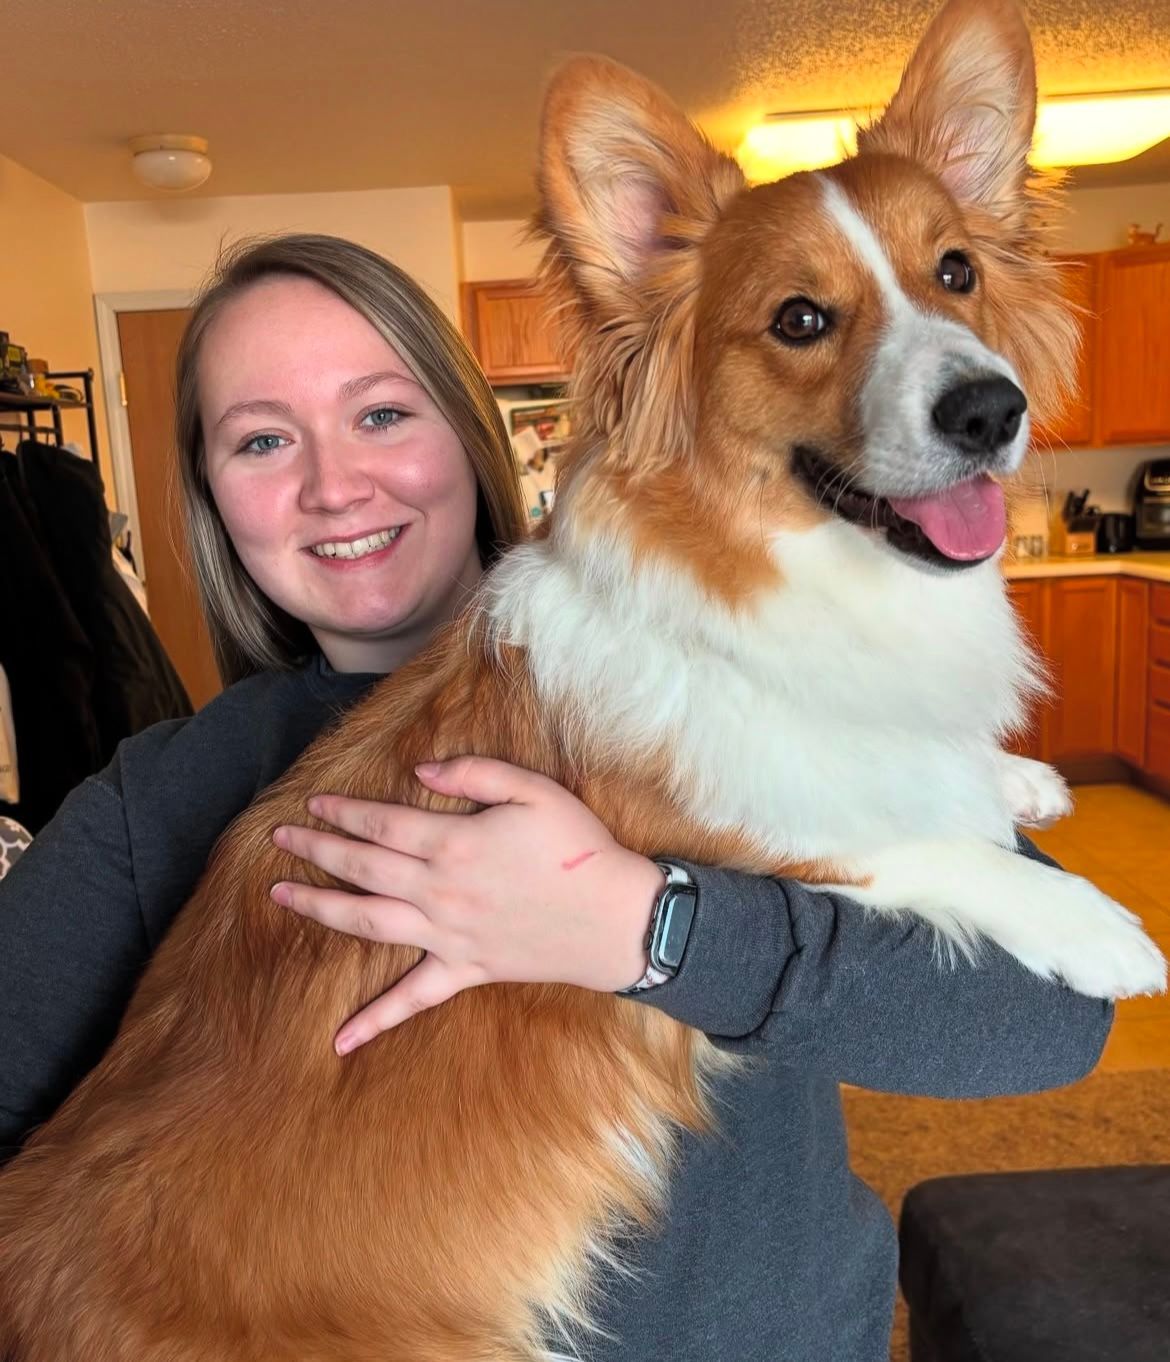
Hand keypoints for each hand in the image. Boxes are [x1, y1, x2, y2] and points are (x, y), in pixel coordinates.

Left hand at [270, 757, 663, 1053]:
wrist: (616, 918)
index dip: (343, 812)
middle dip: (316, 850)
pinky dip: (375, 1021)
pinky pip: (412, 999)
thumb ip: (474, 773)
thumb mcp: (533, 789)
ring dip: (320, 909)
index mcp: (453, 843)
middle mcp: (439, 891)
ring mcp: (447, 935)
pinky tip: (339, 1041)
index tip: (314, 803)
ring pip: (368, 922)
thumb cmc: (578, 847)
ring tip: (281, 897)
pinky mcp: (464, 970)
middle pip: (362, 867)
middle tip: (280, 837)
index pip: (381, 823)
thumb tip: (421, 769)